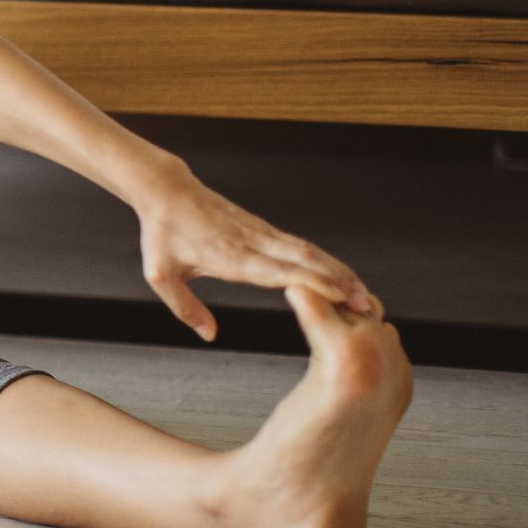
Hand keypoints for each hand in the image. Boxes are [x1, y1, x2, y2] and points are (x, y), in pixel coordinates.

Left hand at [137, 175, 373, 340]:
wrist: (166, 191)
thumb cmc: (162, 234)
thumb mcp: (160, 275)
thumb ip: (185, 307)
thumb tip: (210, 335)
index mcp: (230, 256)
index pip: (278, 271)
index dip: (312, 283)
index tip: (340, 298)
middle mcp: (251, 243)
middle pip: (304, 260)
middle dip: (338, 281)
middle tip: (367, 305)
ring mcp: (260, 233)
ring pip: (307, 251)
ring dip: (337, 270)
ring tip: (364, 294)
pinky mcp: (262, 228)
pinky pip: (298, 244)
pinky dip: (324, 260)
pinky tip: (340, 274)